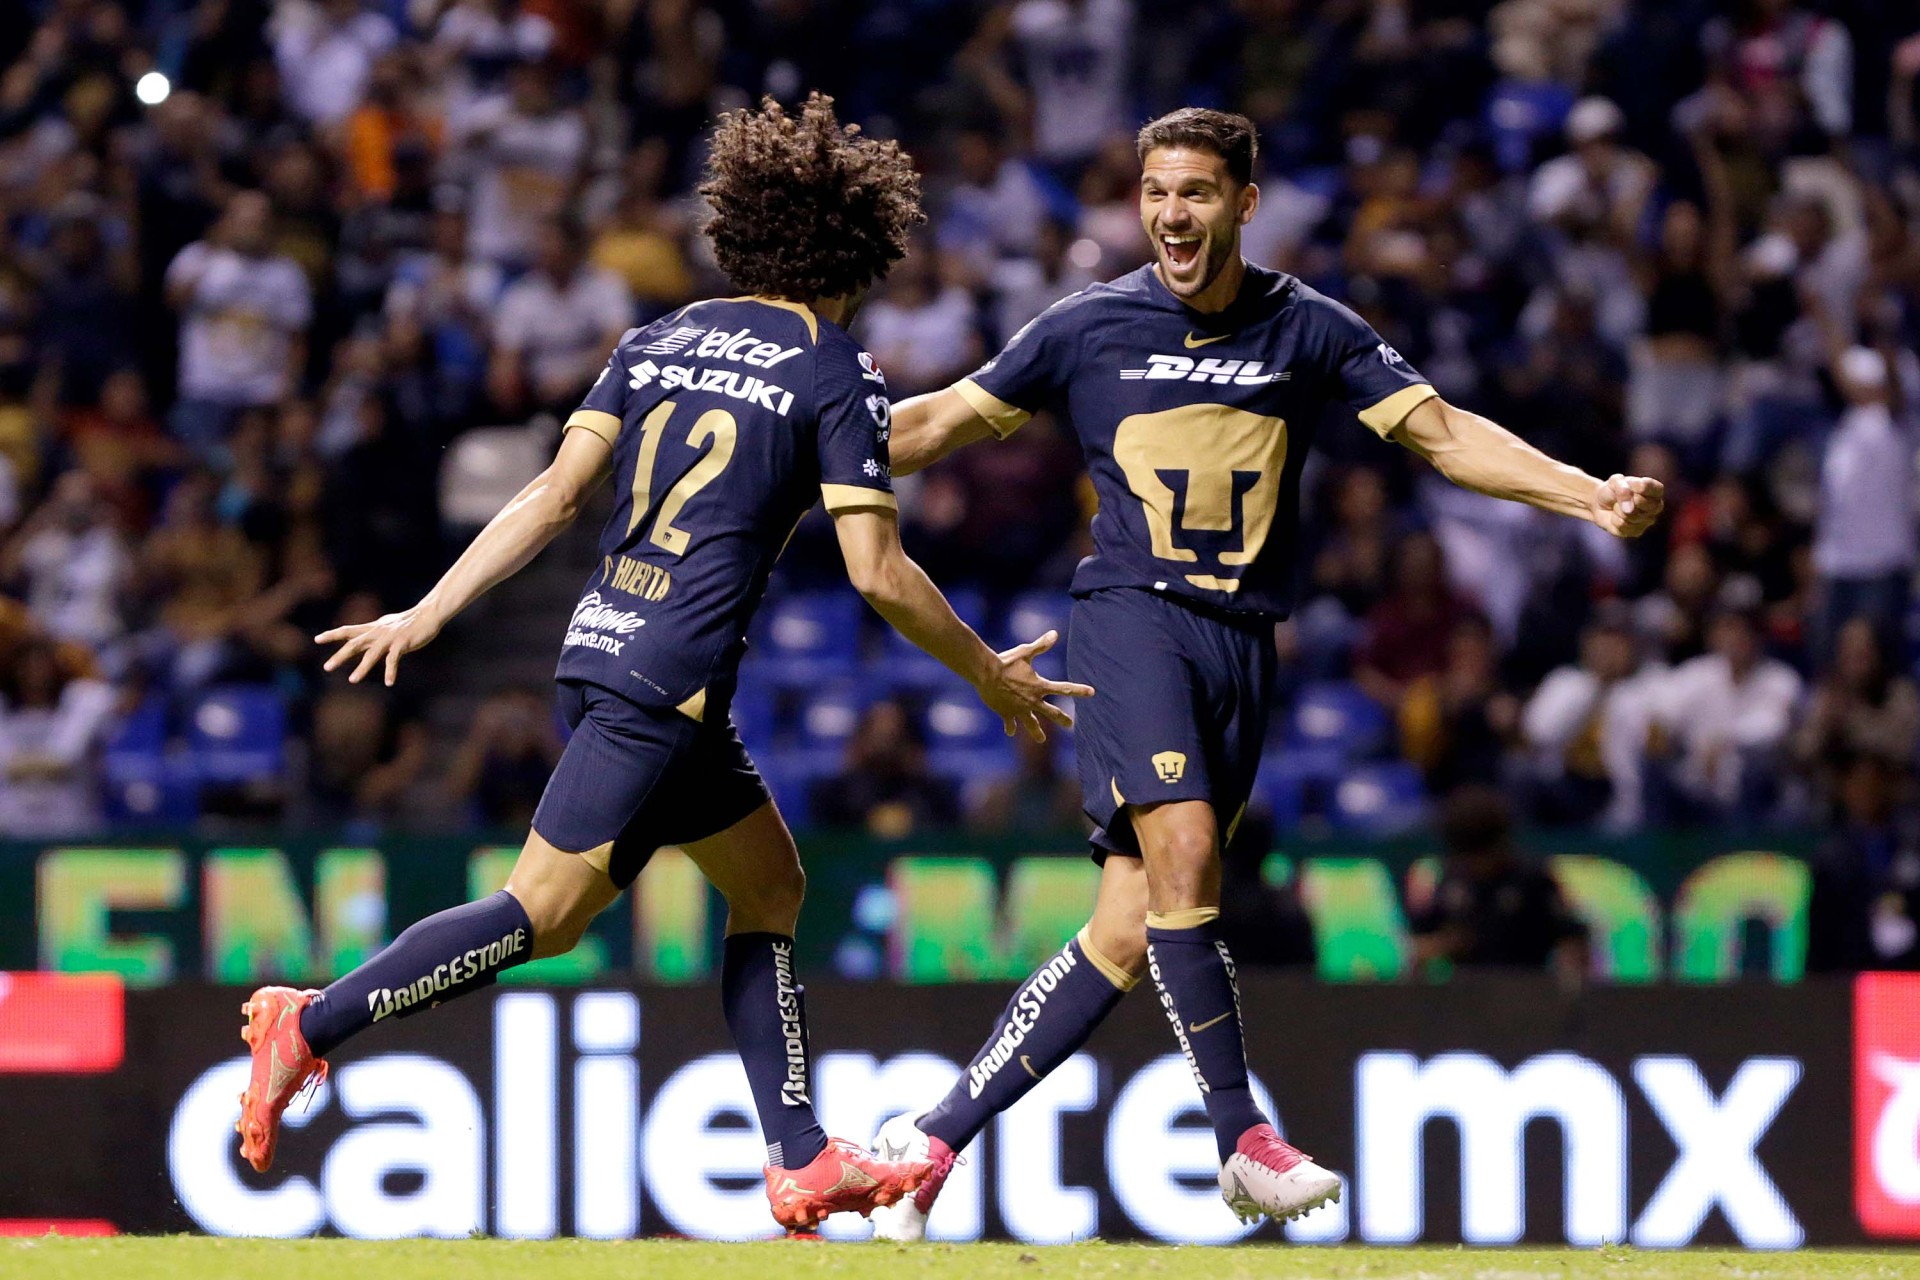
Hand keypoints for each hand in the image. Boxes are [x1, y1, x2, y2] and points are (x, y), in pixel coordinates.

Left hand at [315, 606, 441, 686]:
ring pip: (372, 654)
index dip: (332, 634)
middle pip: (354, 644)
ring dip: (362, 668)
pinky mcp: (402, 644)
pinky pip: (393, 659)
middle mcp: (377, 632)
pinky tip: (389, 683)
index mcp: (372, 628)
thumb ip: (375, 634)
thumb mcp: (387, 626)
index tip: (317, 639)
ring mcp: (389, 638)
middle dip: (340, 656)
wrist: (428, 614)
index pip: (348, 630)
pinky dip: (391, 671)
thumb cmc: (409, 622)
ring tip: (352, 680)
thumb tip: (366, 639)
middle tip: (326, 667)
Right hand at [973, 629, 1093, 741]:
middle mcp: (1032, 701)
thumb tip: (1055, 633)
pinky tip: (1011, 732)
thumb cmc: (1006, 661)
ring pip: (1031, 724)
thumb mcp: (1025, 652)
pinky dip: (1010, 727)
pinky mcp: (1006, 713)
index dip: (1079, 690)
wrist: (987, 673)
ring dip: (1036, 732)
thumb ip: (1041, 645)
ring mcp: (1019, 709)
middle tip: (1070, 725)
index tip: (1092, 692)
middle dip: (1062, 719)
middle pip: (1051, 713)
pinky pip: (1010, 723)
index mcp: (1039, 686)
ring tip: (1041, 740)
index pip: (1064, 689)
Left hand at [1589, 473, 1664, 537]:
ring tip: (1618, 507)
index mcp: (1656, 490)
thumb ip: (1623, 489)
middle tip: (1621, 497)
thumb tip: (1629, 509)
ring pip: (1631, 515)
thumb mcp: (1615, 481)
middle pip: (1641, 502)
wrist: (1600, 505)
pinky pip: (1623, 525)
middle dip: (1625, 498)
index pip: (1651, 487)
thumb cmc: (1613, 490)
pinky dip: (1614, 519)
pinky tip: (1617, 517)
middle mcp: (1656, 506)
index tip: (1629, 484)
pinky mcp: (1637, 531)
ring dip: (1618, 509)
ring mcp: (1648, 520)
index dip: (1636, 486)